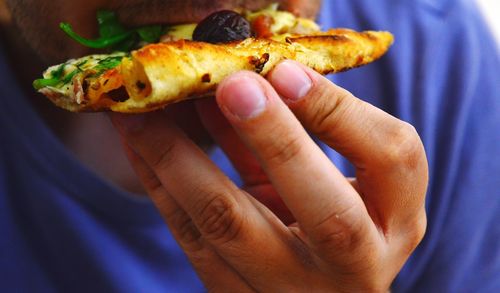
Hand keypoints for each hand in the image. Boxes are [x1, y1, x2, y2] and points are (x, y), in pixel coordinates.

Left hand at [110, 60, 427, 291]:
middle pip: (325, 215)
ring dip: (182, 158)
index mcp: (397, 223)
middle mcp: (355, 267)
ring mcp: (292, 289)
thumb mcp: (358, 174)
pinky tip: (142, 142)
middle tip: (231, 85)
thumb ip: (328, 128)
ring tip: (148, 111)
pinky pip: (191, 237)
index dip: (340, 114)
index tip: (286, 70)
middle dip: (274, 140)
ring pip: (230, 229)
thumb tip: (266, 76)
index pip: (393, 162)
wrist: (320, 284)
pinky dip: (161, 180)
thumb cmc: (347, 215)